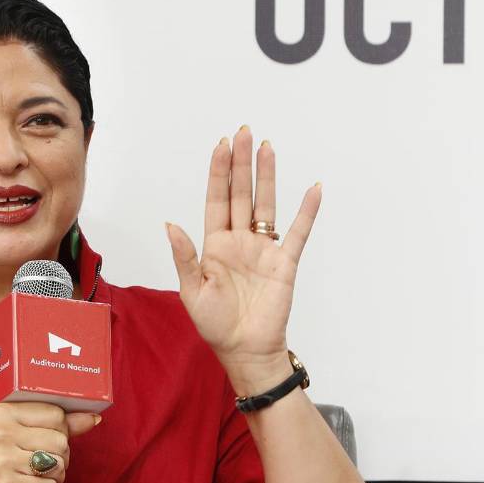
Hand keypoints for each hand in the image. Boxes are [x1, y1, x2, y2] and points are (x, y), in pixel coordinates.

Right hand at [0, 402, 99, 482]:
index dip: (60, 430)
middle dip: (58, 456)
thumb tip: (92, 418)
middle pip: (61, 442)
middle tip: (39, 461)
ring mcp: (5, 462)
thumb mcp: (11, 432)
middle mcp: (3, 434)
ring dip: (54, 475)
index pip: (56, 414)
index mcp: (3, 413)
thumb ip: (53, 424)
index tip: (46, 438)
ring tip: (34, 475)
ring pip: (59, 465)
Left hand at [165, 126, 320, 395]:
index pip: (216, 199)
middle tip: (244, 132)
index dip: (218, 172)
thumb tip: (170, 225)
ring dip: (267, 176)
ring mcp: (263, 249)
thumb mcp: (192, 290)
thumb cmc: (215, 324)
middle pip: (241, 193)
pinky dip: (306, 211)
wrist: (245, 350)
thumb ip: (184, 256)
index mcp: (214, 244)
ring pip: (266, 204)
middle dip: (241, 163)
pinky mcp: (284, 263)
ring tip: (268, 147)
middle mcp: (239, 240)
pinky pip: (298, 233)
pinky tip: (313, 189)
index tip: (221, 145)